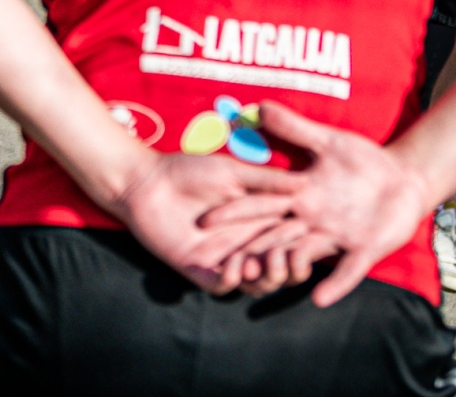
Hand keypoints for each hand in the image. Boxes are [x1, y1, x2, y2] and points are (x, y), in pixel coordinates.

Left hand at [107, 149, 305, 293]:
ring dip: (263, 279)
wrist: (145, 179)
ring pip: (256, 283)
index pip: (292, 241)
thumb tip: (307, 181)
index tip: (310, 237)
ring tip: (256, 263)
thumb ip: (267, 181)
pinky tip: (234, 266)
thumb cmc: (188, 169)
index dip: (304, 244)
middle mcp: (246, 243)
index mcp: (259, 221)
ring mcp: (223, 258)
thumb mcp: (233, 172)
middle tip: (285, 258)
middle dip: (288, 268)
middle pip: (280, 268)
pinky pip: (223, 286)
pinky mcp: (199, 269)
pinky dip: (233, 281)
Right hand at [207, 102, 434, 306]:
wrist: (404, 178)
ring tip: (262, 278)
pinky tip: (319, 298)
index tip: (202, 219)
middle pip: (274, 237)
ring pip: (302, 257)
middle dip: (248, 249)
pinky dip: (335, 285)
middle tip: (223, 262)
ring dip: (283, 268)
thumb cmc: (363, 160)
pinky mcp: (363, 250)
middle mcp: (311, 221)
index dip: (232, 214)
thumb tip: (260, 106)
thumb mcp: (328, 141)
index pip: (259, 205)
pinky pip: (347, 271)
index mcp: (299, 196)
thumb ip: (294, 128)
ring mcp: (336, 238)